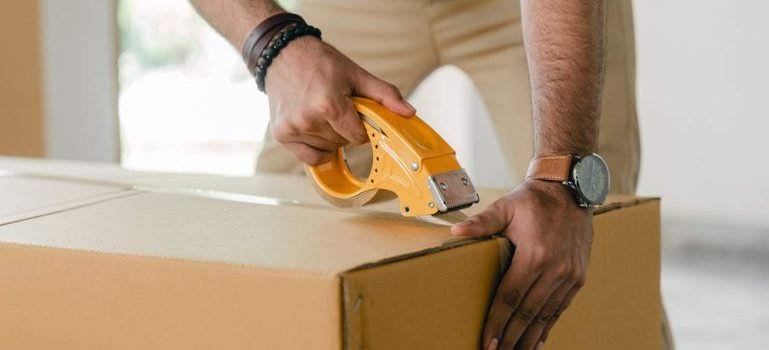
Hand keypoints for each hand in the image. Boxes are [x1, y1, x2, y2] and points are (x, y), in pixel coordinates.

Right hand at [264, 36, 414, 164]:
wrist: (282, 54)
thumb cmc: (319, 62)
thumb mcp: (356, 74)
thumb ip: (384, 95)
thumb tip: (408, 112)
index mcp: (328, 104)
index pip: (358, 137)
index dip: (362, 127)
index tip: (355, 113)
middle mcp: (308, 119)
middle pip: (342, 143)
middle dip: (345, 129)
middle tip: (336, 107)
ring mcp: (293, 128)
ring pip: (327, 149)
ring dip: (330, 136)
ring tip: (322, 112)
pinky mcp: (282, 134)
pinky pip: (309, 158)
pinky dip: (317, 149)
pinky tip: (315, 130)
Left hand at [451, 179, 592, 349]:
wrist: (570, 189)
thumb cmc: (534, 199)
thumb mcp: (506, 207)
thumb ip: (483, 222)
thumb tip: (456, 231)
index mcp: (534, 254)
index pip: (510, 297)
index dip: (497, 322)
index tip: (487, 341)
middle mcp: (555, 269)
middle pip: (527, 312)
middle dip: (510, 337)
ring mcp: (569, 275)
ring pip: (545, 314)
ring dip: (529, 338)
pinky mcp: (578, 277)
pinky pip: (560, 308)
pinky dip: (548, 326)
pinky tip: (537, 341)